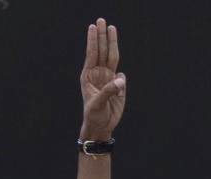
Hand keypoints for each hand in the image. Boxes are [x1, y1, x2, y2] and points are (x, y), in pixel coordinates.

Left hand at [79, 18, 126, 141]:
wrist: (101, 126)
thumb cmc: (94, 115)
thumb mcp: (97, 104)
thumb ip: (108, 91)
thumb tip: (120, 79)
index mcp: (88, 76)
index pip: (92, 54)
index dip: (93, 40)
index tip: (93, 26)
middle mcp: (99, 74)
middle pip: (102, 51)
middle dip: (102, 36)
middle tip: (102, 20)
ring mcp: (109, 79)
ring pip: (112, 57)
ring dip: (112, 43)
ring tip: (111, 28)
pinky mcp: (119, 87)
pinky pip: (122, 77)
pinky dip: (121, 78)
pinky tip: (118, 84)